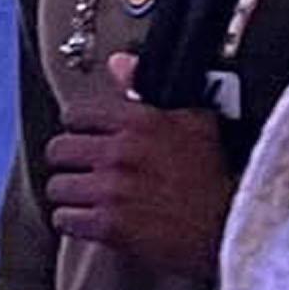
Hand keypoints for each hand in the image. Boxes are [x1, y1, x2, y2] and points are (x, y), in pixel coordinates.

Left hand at [45, 54, 232, 276]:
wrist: (231, 225)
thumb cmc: (216, 177)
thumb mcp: (193, 120)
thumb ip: (147, 88)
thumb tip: (119, 62)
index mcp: (137, 122)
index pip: (75, 114)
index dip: (78, 128)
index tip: (84, 138)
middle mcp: (119, 153)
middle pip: (58, 151)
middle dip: (68, 161)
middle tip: (81, 170)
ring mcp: (111, 191)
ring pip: (57, 187)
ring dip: (69, 194)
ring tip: (86, 198)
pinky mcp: (108, 227)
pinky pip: (65, 220)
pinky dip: (73, 222)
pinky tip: (89, 221)